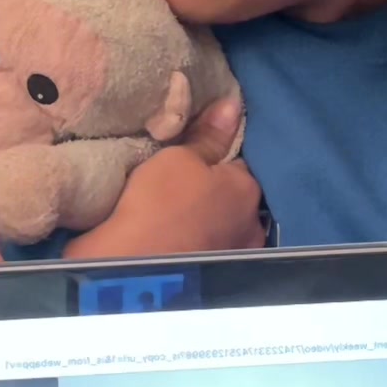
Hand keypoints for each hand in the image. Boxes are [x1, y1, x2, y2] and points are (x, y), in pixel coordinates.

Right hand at [63, 98, 263, 261]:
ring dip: (209, 223)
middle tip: (181, 190)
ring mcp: (236, 257)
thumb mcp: (178, 157)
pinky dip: (199, 246)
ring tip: (178, 218)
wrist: (134, 268)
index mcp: (248, 190)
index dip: (215, 160)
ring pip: (225, 229)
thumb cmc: (159, 204)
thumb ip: (208, 135)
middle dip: (215, 195)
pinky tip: (179, 242)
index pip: (239, 165)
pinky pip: (210, 252)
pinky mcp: (217, 280)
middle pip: (234, 200)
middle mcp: (252, 226)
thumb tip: (233, 106)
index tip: (192, 162)